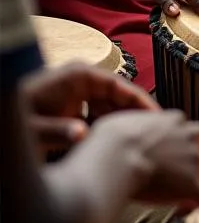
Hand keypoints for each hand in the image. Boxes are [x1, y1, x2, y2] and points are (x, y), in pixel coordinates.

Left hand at [20, 62, 160, 153]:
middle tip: (157, 137)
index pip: (122, 86)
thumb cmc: (11, 121)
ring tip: (142, 144)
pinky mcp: (74, 107)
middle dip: (136, 116)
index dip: (143, 103)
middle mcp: (82, 81)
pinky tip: (117, 146)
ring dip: (123, 125)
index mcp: (79, 76)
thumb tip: (82, 134)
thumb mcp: (32, 129)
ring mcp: (79, 93)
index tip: (160, 120)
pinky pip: (100, 116)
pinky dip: (108, 129)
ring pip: (112, 108)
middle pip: (120, 97)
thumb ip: (57, 132)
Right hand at [88, 110, 198, 220]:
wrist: (116, 160)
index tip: (169, 141)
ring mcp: (192, 162)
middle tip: (191, 157)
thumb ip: (128, 127)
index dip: (175, 133)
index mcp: (170, 122)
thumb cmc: (109, 141)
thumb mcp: (118, 123)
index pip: (180, 123)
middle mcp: (186, 138)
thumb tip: (122, 134)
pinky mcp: (192, 186)